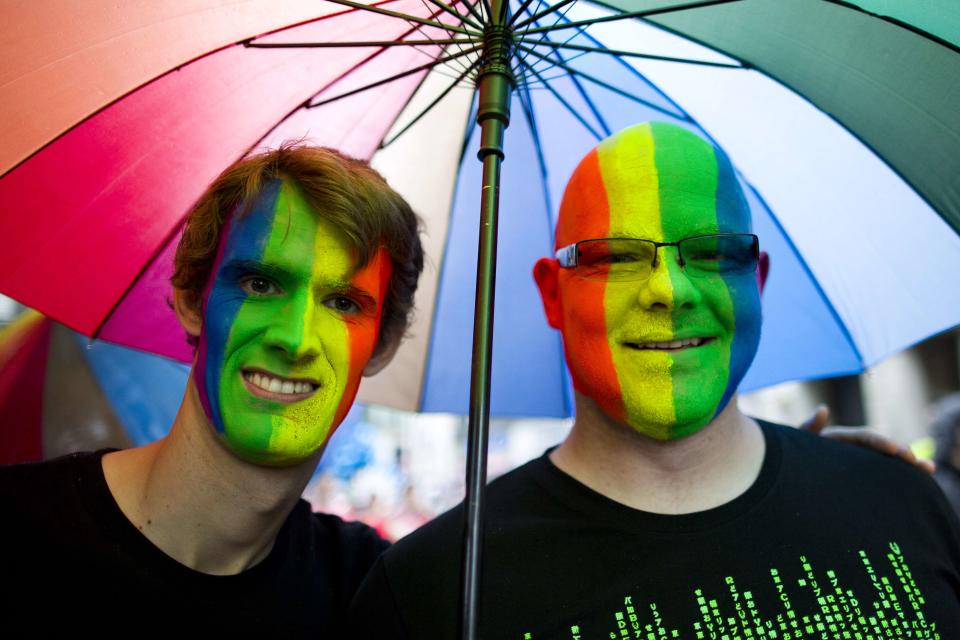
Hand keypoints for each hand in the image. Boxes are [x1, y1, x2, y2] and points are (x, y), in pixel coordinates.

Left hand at [799, 405, 934, 473]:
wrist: (789, 471)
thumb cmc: (793, 454)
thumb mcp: (799, 440)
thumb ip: (809, 427)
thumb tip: (822, 409)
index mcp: (842, 438)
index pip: (865, 436)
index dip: (880, 441)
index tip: (894, 449)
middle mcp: (854, 448)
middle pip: (882, 448)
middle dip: (901, 453)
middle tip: (918, 462)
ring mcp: (859, 461)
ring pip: (888, 461)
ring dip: (908, 464)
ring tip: (927, 469)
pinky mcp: (862, 475)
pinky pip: (884, 474)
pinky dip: (902, 476)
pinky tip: (923, 481)